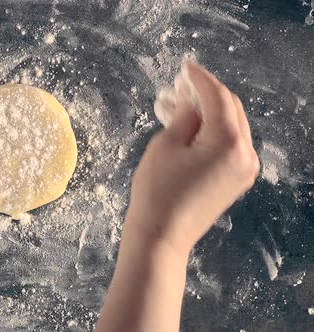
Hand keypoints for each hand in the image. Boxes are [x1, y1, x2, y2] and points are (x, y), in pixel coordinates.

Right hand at [126, 62, 259, 254]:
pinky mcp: (236, 179)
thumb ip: (184, 117)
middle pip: (229, 109)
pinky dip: (209, 131)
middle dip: (203, 94)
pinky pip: (227, 145)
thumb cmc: (157, 191)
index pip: (218, 98)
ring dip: (205, 112)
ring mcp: (244, 169)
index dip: (199, 79)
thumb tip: (192, 101)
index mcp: (229, 143)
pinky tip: (186, 125)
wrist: (161, 237)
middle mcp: (245, 154)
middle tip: (177, 85)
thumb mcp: (165, 145)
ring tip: (173, 104)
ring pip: (229, 126)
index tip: (184, 66)